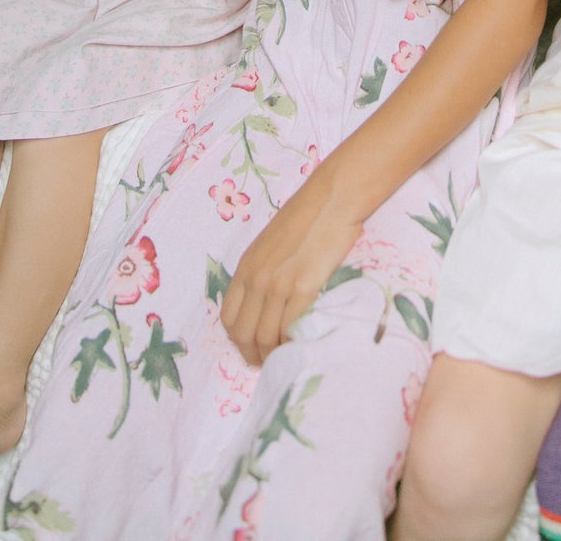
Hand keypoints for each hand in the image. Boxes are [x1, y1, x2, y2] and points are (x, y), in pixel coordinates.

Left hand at [220, 174, 360, 366]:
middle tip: (266, 362)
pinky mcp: (304, 288)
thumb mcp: (271, 243)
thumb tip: (265, 302)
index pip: (229, 317)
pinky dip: (292, 342)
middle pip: (243, 333)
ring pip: (265, 336)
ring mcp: (279, 284)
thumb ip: (263, 270)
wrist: (332, 199)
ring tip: (283, 357)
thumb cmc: (307, 216)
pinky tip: (299, 343)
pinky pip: (290, 328)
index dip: (237, 340)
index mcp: (247, 266)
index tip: (250, 348)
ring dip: (273, 353)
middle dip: (252, 354)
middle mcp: (258, 278)